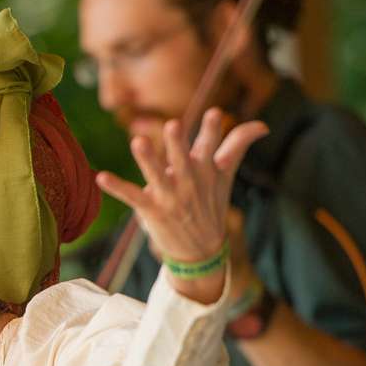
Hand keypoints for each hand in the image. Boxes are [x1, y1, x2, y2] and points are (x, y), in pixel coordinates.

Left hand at [97, 108, 267, 301]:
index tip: (214, 114)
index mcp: (206, 170)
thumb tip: (264, 125)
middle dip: (178, 144)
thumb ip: (238, 146)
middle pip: (183, 161)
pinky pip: (132, 197)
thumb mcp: (225, 175)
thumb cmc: (210, 205)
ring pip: (157, 176)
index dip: (212, 131)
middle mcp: (189, 183)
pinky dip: (117, 188)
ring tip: (138, 142)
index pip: (212, 146)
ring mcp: (170, 198)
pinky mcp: (152, 210)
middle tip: (174, 125)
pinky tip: (101, 177)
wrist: (200, 252)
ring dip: (148, 160)